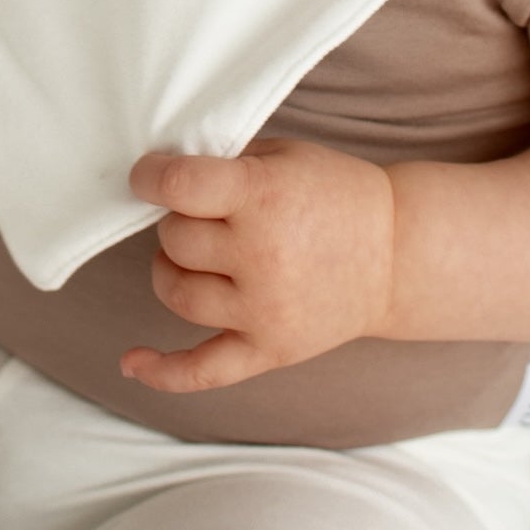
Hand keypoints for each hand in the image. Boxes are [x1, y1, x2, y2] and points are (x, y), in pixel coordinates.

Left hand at [120, 136, 397, 393]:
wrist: (398, 253)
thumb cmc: (335, 195)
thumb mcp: (283, 157)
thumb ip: (224, 165)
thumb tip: (157, 182)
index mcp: (265, 197)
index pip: (179, 187)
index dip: (149, 177)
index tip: (148, 177)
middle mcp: (263, 255)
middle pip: (175, 240)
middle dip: (181, 223)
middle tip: (210, 218)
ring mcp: (265, 309)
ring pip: (176, 293)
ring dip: (173, 271)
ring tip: (199, 260)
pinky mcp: (270, 349)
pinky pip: (203, 370)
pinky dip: (162, 372)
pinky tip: (131, 363)